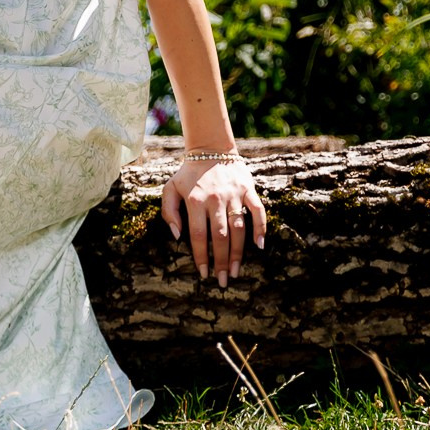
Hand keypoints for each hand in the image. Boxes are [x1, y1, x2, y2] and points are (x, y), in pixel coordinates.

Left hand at [159, 156, 264, 287]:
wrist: (210, 149)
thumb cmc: (188, 174)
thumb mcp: (170, 188)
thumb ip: (168, 212)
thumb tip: (177, 236)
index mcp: (194, 201)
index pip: (198, 235)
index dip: (201, 256)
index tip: (204, 274)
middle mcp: (215, 199)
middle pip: (220, 236)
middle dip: (221, 261)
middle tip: (222, 281)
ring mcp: (233, 194)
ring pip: (238, 228)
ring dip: (238, 252)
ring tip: (235, 271)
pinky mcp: (248, 189)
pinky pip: (258, 210)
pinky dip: (260, 227)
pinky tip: (259, 246)